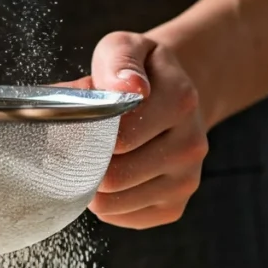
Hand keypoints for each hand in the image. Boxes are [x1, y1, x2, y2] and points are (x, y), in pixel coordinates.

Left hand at [68, 32, 207, 229]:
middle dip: (85, 163)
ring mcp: (185, 181)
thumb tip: (129, 87)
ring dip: (91, 186)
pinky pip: (121, 218)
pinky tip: (110, 179)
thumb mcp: (125, 49)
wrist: (173, 99)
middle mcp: (190, 145)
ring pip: (113, 203)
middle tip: (78, 146)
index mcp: (181, 101)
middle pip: (113, 176)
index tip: (77, 125)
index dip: (86, 136)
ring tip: (94, 160)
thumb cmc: (138, 76)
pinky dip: (105, 204)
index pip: (119, 138)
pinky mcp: (173, 208)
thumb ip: (120, 60)